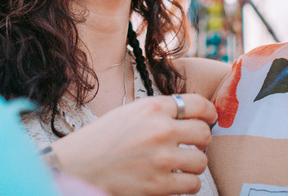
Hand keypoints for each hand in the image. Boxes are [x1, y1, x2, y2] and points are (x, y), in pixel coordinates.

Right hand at [49, 94, 216, 195]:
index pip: (198, 104)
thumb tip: (190, 116)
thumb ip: (159, 112)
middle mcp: (160, 130)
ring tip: (183, 165)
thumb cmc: (100, 139)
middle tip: (195, 145)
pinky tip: (176, 180)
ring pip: (201, 161)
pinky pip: (192, 184)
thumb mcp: (129, 113)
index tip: (210, 119)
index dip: (210, 112)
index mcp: (153, 107)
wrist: (77, 167)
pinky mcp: (159, 184)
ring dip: (195, 164)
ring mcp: (161, 158)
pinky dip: (188, 184)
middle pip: (203, 133)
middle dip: (202, 140)